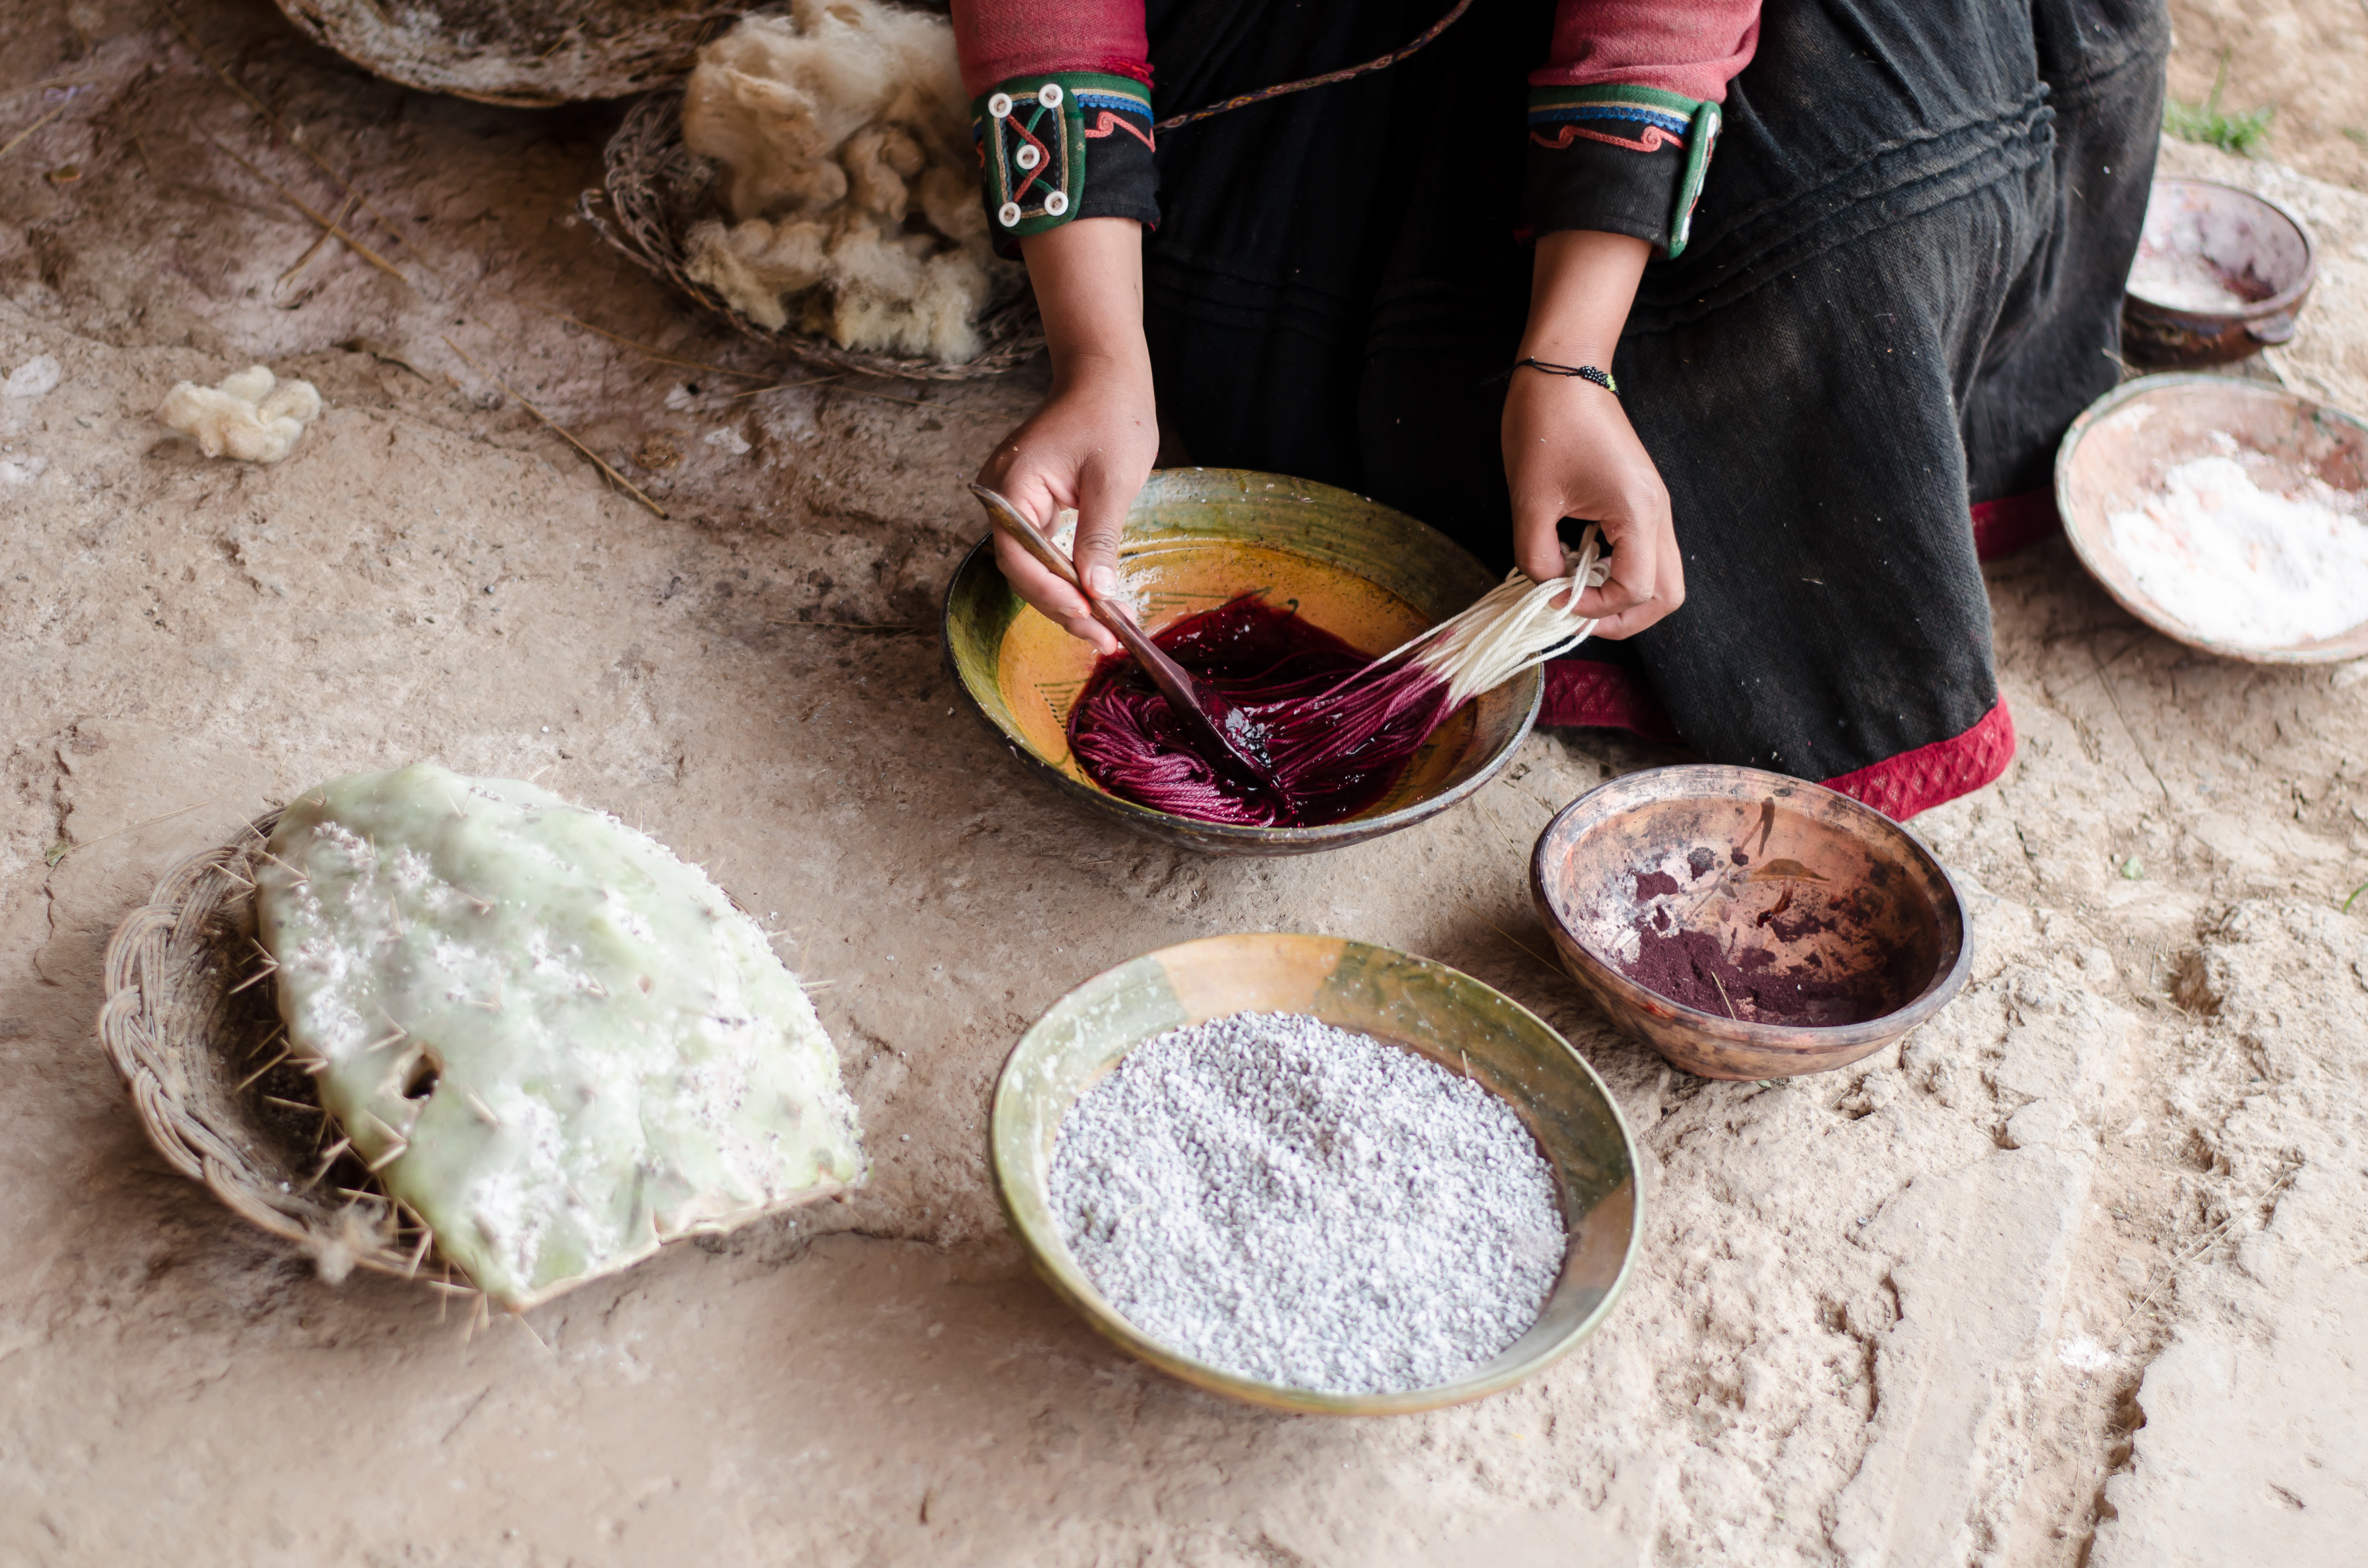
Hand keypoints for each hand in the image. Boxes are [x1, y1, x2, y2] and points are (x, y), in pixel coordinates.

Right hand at [975, 218, 1158, 656]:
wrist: (1104, 375)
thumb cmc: (1110, 415)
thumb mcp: (1111, 480)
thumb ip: (1098, 538)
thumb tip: (1096, 592)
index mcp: (1010, 485)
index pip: (1019, 559)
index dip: (1053, 597)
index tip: (1091, 621)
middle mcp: (999, 496)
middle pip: (1021, 569)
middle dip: (1061, 606)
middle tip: (1104, 637)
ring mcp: (1010, 501)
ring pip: (1030, 565)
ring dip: (1064, 597)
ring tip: (1103, 628)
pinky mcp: (1028, 504)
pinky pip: (1039, 550)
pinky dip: (1064, 575)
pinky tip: (1092, 597)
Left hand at [1502, 369, 1680, 637]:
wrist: (1563, 371)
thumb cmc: (1546, 425)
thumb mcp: (1530, 500)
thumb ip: (1538, 556)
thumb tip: (1547, 588)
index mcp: (1637, 511)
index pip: (1636, 590)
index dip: (1595, 608)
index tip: (1555, 598)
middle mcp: (1658, 512)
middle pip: (1667, 594)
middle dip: (1624, 616)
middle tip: (1578, 612)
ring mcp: (1654, 505)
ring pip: (1662, 576)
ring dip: (1621, 594)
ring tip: (1576, 587)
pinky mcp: (1641, 499)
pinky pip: (1644, 552)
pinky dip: (1618, 569)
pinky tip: (1580, 559)